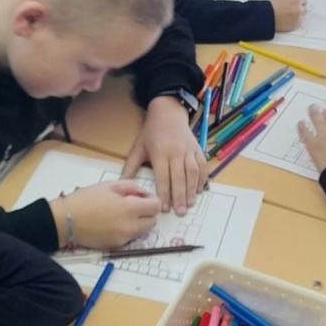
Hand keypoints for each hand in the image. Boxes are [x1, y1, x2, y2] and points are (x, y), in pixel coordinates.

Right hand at [49, 180, 161, 249]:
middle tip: (133, 206)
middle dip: (147, 213)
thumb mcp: (110, 185)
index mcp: (131, 208)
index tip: (142, 197)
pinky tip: (112, 224)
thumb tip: (142, 193)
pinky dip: (127, 231)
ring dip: (138, 223)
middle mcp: (131, 226)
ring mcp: (123, 239)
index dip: (151, 200)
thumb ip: (131, 186)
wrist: (65, 221)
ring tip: (121, 215)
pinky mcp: (115, 247)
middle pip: (152, 222)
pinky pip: (129, 238)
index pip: (156, 206)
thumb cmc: (86, 199)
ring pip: (142, 231)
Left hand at [123, 96, 206, 214]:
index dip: (165, 194)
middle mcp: (176, 152)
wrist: (168, 112)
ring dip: (192, 190)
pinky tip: (200, 189)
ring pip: (193, 173)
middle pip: (179, 178)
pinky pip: (202, 165)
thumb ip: (131, 166)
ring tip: (190, 204)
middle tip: (180, 212)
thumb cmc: (151, 132)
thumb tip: (123, 184)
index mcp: (160, 153)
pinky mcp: (197, 148)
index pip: (163, 177)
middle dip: (180, 197)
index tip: (165, 209)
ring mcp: (188, 150)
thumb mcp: (138, 147)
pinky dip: (203, 178)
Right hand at [271, 0, 306, 31]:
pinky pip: (298, 24)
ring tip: (288, 17)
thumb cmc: (273, 6)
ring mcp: (298, 18)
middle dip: (300, 10)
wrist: (268, 16)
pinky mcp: (295, 26)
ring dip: (298, 17)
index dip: (300, 3)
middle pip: (304, 9)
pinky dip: (294, 23)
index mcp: (297, 1)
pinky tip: (287, 21)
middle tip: (293, 11)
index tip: (297, 4)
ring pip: (302, 17)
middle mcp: (299, 9)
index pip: (304, 1)